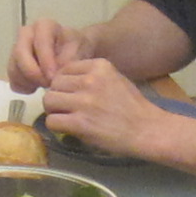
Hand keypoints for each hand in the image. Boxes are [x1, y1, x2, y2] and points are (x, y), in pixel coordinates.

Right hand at [9, 16, 97, 92]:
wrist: (71, 52)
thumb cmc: (74, 48)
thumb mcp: (77, 51)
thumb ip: (66, 62)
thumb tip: (55, 76)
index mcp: (43, 26)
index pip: (40, 42)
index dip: (45, 62)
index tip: (53, 77)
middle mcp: (26, 34)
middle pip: (20, 55)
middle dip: (33, 73)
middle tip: (47, 84)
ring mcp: (17, 49)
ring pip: (14, 68)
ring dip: (29, 82)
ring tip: (46, 85)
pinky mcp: (14, 65)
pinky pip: (13, 79)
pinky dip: (24, 87)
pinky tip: (36, 88)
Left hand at [36, 56, 170, 155]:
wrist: (147, 130)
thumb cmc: (133, 107)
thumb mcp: (115, 79)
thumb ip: (91, 76)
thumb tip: (63, 81)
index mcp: (99, 66)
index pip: (64, 69)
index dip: (64, 83)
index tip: (71, 94)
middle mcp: (90, 80)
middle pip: (54, 84)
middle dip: (57, 96)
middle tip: (66, 108)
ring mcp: (84, 102)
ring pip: (49, 101)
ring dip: (54, 111)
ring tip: (66, 118)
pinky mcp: (81, 123)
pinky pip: (52, 121)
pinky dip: (56, 127)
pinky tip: (68, 129)